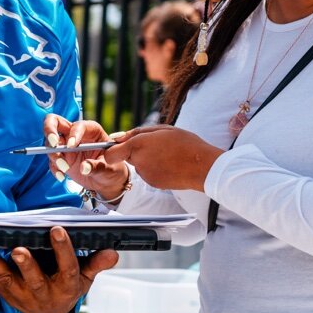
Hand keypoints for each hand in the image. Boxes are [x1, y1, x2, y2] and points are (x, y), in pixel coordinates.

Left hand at [0, 226, 118, 312]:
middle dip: (26, 265)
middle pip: (35, 280)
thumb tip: (113, 251)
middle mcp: (44, 292)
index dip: (63, 250)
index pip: (67, 268)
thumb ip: (96, 264)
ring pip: (8, 279)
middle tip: (19, 250)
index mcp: (66, 286)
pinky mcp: (7, 293)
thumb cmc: (68, 288)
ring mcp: (23, 295)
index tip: (57, 230)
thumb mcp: (86, 279)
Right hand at [41, 114, 128, 199]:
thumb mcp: (109, 168)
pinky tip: (61, 176)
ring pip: (50, 142)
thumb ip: (98, 167)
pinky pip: (51, 160)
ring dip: (53, 154)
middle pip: (55, 121)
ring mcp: (66, 145)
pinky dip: (54, 168)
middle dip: (50, 129)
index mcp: (92, 130)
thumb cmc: (112, 168)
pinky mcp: (61, 157)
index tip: (72, 146)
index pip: (79, 125)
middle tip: (53, 143)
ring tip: (64, 168)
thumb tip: (84, 168)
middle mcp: (76, 134)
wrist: (107, 180)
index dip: (74, 134)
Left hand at [103, 125, 222, 191]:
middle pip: (126, 156)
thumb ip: (136, 132)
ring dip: (146, 158)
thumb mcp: (162, 129)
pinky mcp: (153, 183)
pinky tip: (168, 164)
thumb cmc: (185, 143)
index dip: (112, 149)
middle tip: (154, 145)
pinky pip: (147, 173)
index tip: (119, 145)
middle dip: (134, 150)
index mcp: (139, 145)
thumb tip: (116, 138)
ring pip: (138, 164)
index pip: (110, 153)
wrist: (202, 166)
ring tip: (165, 154)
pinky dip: (154, 168)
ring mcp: (146, 174)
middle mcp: (139, 161)